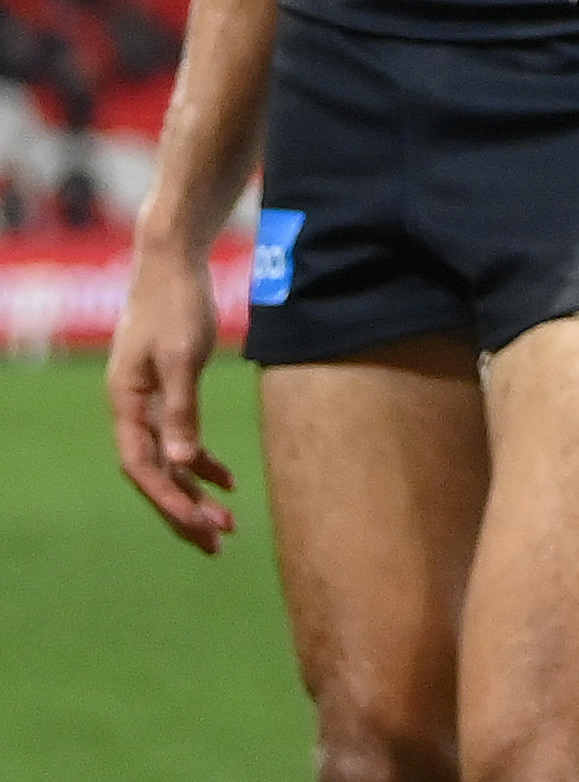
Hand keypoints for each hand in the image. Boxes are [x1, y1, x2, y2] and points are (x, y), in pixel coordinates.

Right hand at [106, 242, 237, 553]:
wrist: (173, 261)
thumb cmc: (178, 304)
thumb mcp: (183, 357)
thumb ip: (182, 409)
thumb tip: (182, 461)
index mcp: (127, 405)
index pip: (144, 468)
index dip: (170, 500)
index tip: (201, 525)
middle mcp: (131, 410)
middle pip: (154, 473)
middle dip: (183, 509)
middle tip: (219, 542)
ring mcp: (146, 402)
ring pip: (167, 461)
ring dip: (194, 492)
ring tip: (226, 524)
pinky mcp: (166, 391)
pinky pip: (179, 439)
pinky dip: (201, 461)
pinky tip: (226, 479)